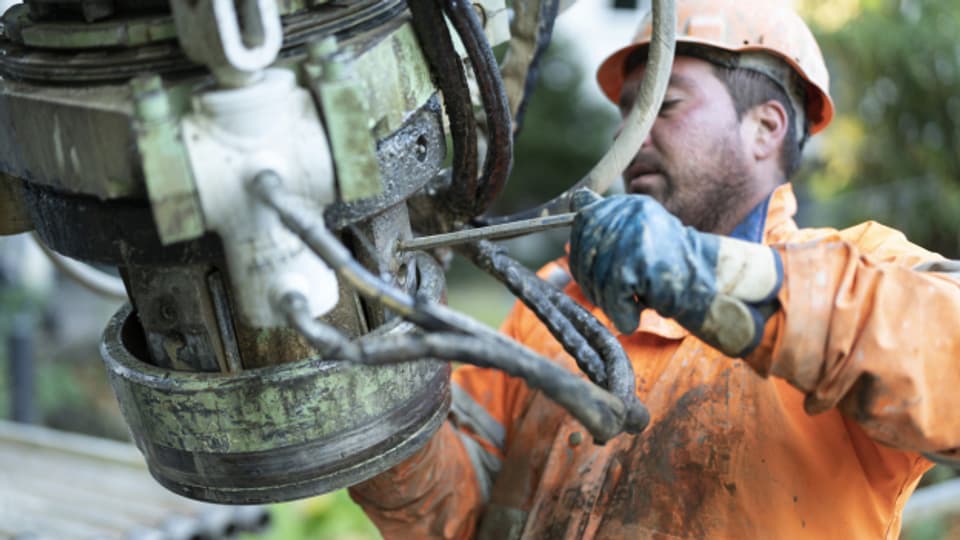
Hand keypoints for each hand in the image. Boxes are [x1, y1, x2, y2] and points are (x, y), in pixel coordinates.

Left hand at [568, 189, 782, 356]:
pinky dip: (620, 311)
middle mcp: (630, 212)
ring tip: (626, 308)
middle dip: (593, 283)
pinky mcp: (641, 262)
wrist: (711, 283)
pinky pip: (613, 292)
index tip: (591, 275)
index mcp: (627, 203)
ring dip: (608, 301)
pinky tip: (632, 316)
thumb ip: (608, 220)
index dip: (581, 256)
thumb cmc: (670, 264)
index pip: (584, 224)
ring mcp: (635, 235)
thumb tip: (576, 200)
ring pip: (598, 275)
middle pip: (587, 252)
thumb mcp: (639, 231)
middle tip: (611, 299)